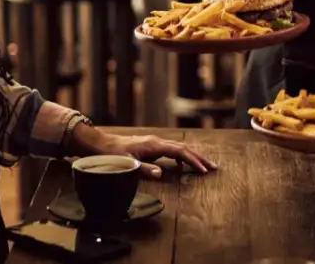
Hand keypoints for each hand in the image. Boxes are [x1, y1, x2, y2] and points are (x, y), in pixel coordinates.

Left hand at [96, 132, 216, 177]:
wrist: (101, 143)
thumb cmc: (112, 154)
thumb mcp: (126, 164)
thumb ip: (143, 169)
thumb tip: (161, 173)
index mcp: (154, 145)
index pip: (179, 152)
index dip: (193, 161)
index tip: (204, 170)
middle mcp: (157, 141)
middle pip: (184, 148)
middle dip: (199, 157)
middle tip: (214, 167)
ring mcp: (155, 142)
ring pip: (179, 148)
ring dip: (193, 156)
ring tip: (204, 165)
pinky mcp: (152, 146)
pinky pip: (172, 150)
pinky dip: (182, 156)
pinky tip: (183, 164)